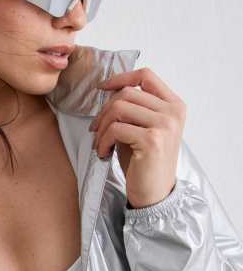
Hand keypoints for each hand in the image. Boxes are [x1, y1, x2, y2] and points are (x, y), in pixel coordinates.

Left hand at [89, 67, 186, 208]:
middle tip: (95, 131)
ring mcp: (164, 125)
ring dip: (102, 127)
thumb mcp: (140, 129)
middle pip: (127, 93)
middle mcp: (173, 112)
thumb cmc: (144, 162)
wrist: (154, 193)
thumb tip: (108, 91)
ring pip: (119, 109)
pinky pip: (116, 129)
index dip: (121, 78)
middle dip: (104, 112)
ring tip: (100, 143)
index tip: (102, 88)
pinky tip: (103, 153)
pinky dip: (103, 141)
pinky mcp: (152, 140)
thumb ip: (132, 109)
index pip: (146, 76)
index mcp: (174, 105)